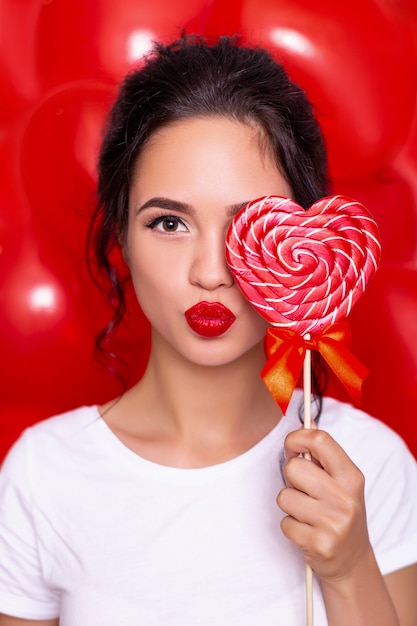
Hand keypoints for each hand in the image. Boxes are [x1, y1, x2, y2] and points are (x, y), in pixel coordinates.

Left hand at [277, 425, 370, 582]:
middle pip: (294, 468)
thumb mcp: (341, 481)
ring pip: (284, 496)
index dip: (297, 438)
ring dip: (289, 505)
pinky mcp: (320, 545)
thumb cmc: (340, 512)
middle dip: (291, 478)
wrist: (353, 561)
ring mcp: (334, 523)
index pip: (320, 440)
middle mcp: (345, 498)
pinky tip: (306, 531)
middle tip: (303, 489)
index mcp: (352, 476)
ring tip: (306, 512)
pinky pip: (285, 523)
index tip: (292, 448)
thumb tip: (309, 420)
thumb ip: (323, 453)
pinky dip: (290, 527)